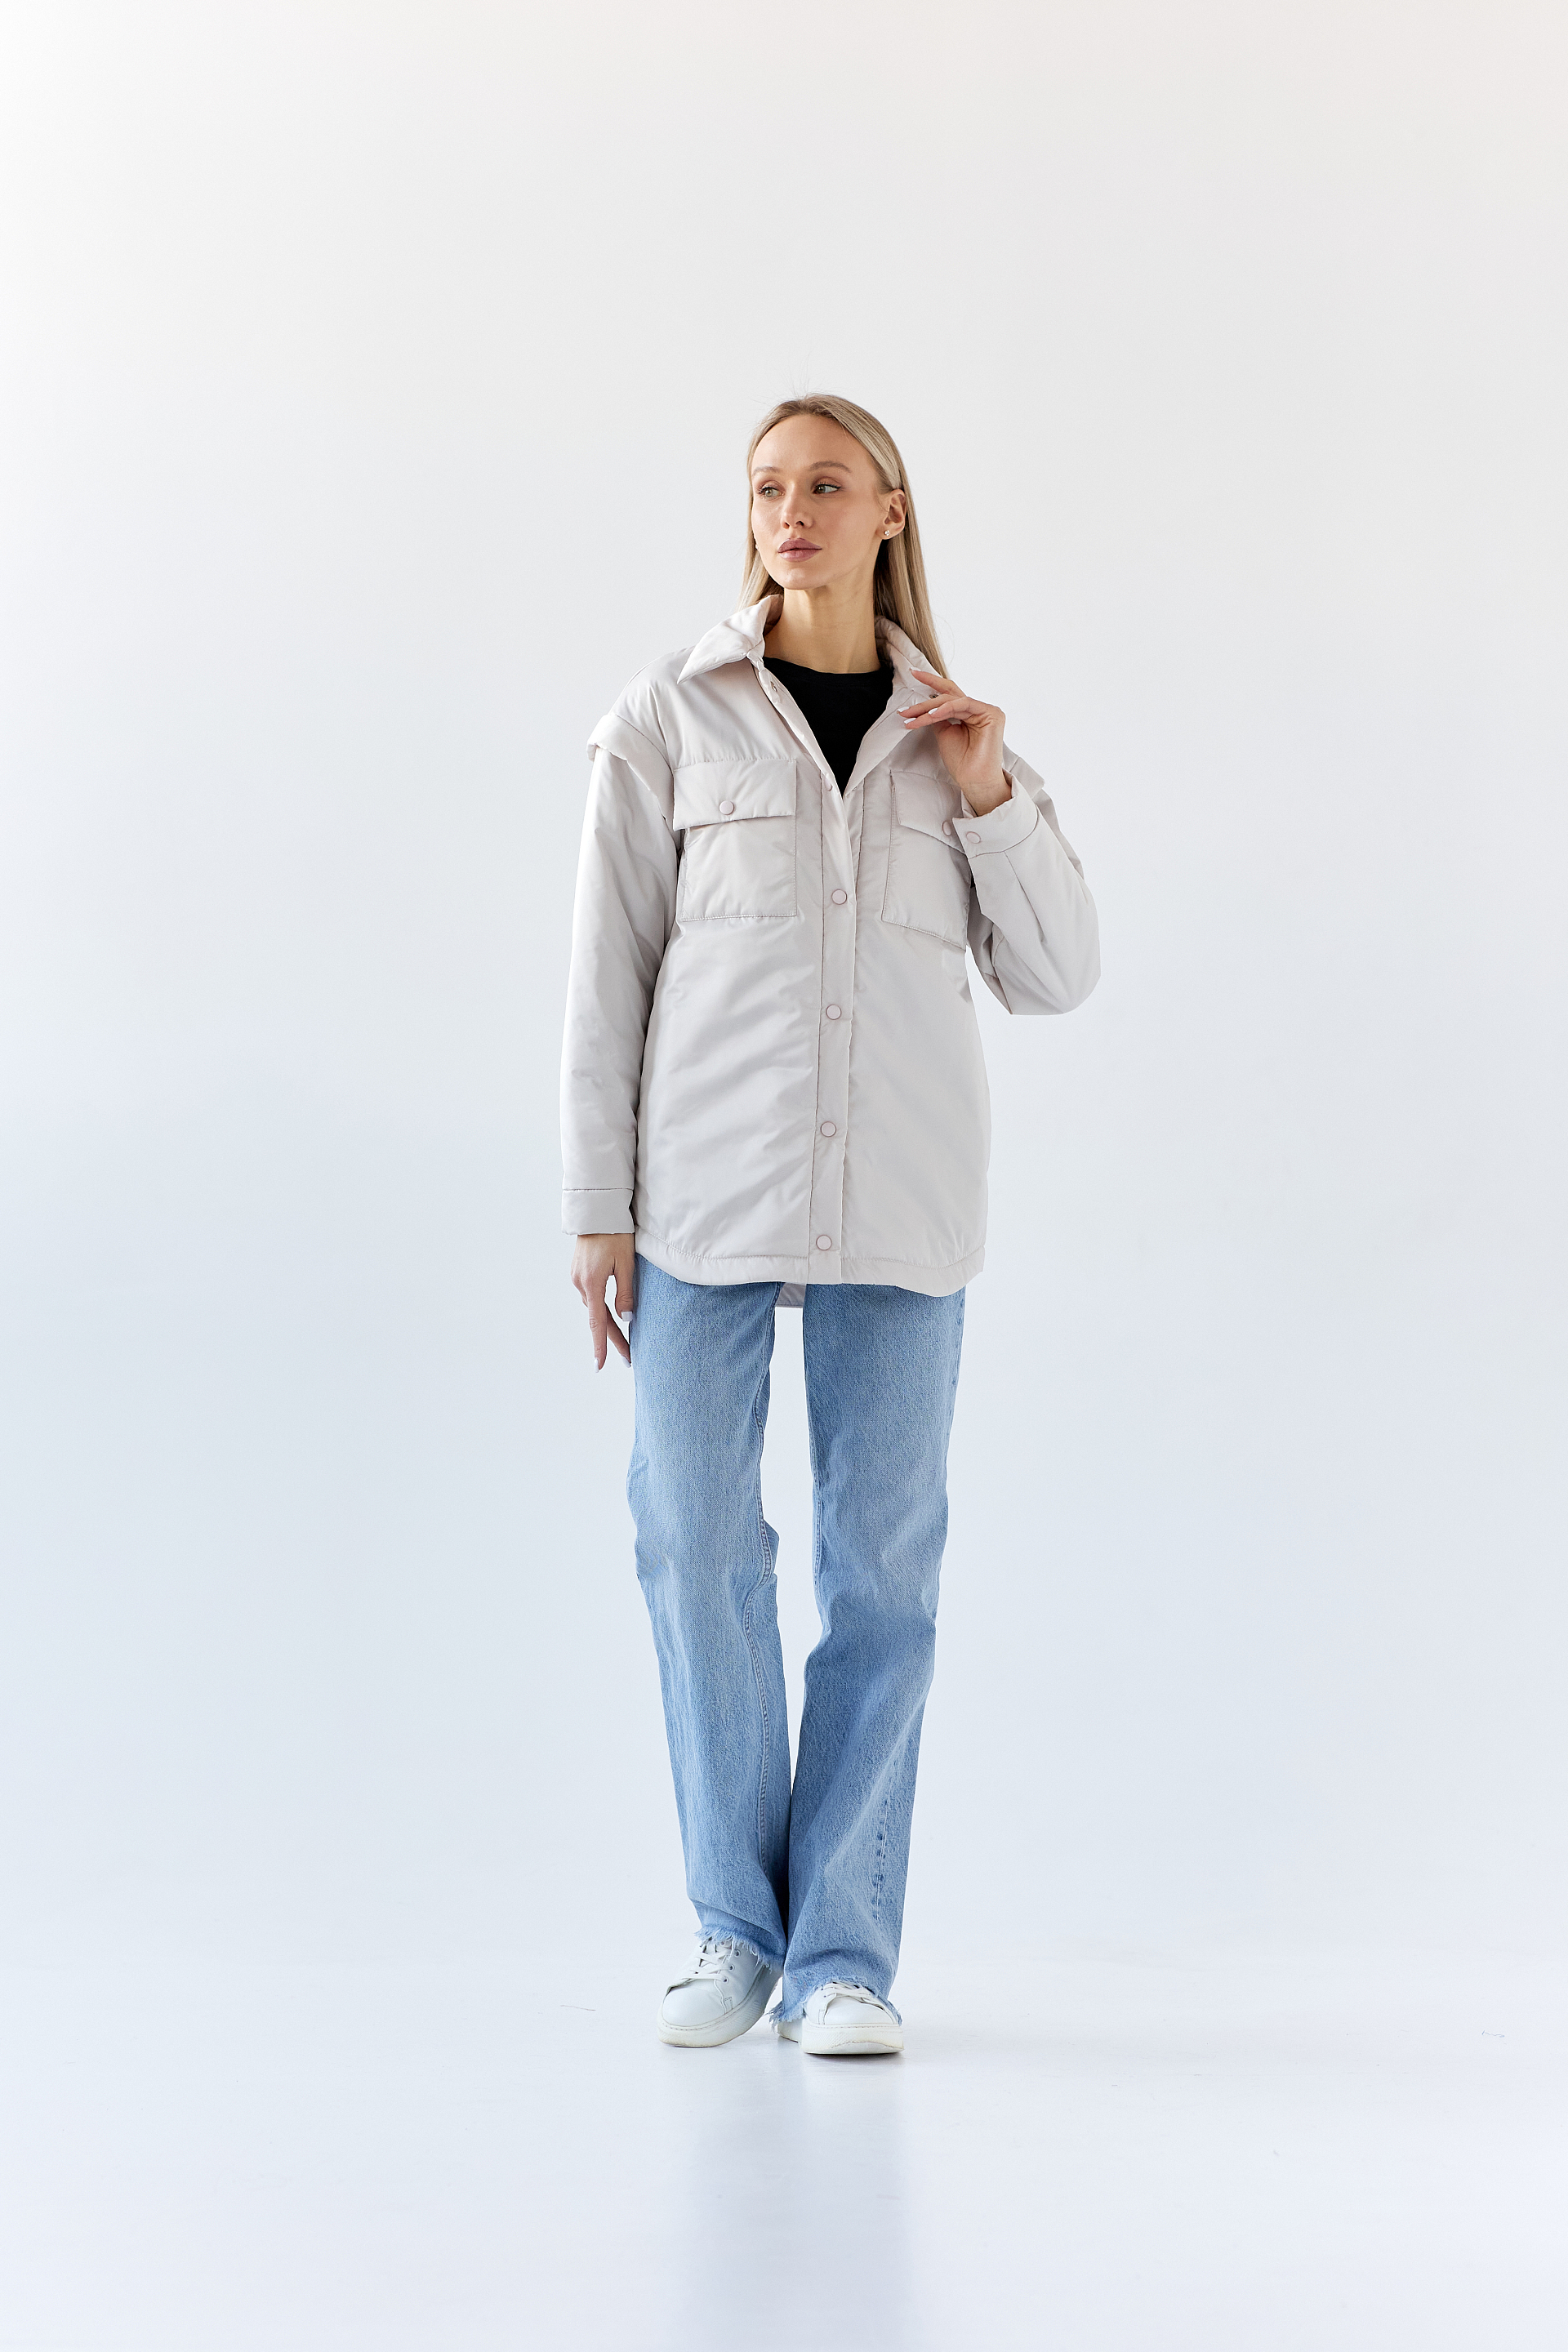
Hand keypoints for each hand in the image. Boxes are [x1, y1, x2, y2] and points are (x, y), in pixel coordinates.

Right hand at [571, 1233, 635, 1368]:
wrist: (597, 1211)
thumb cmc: (615, 1234)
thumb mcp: (626, 1263)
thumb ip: (626, 1291)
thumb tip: (626, 1318)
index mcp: (592, 1283)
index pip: (598, 1322)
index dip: (601, 1345)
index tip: (600, 1366)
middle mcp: (580, 1283)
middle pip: (598, 1318)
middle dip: (612, 1339)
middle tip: (627, 1359)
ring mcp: (576, 1278)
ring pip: (595, 1307)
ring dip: (608, 1324)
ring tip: (624, 1342)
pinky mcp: (578, 1272)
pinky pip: (591, 1296)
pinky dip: (601, 1309)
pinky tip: (611, 1314)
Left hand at [899, 670, 1010, 814]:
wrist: (973, 780)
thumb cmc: (962, 762)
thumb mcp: (944, 733)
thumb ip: (938, 717)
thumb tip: (926, 705)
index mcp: (969, 713)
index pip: (948, 694)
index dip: (931, 683)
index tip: (913, 674)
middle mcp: (978, 709)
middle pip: (948, 695)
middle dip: (926, 695)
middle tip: (906, 698)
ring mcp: (986, 710)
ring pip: (952, 700)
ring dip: (929, 708)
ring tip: (912, 716)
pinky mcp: (992, 714)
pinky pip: (963, 704)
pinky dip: (945, 708)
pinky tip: (930, 716)